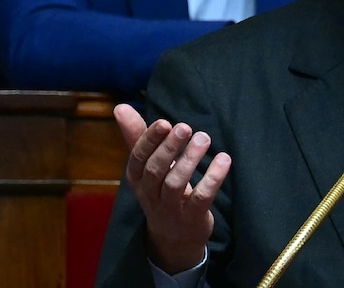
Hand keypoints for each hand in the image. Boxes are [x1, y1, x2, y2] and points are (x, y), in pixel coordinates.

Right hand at [114, 103, 231, 273]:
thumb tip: (120, 106)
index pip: (138, 158)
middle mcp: (150, 194)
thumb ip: (138, 137)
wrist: (174, 237)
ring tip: (204, 138)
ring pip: (175, 184)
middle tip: (185, 127)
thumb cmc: (160, 191)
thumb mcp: (147, 166)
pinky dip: (212, 178)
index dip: (150, 140)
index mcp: (138, 179)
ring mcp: (170, 209)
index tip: (164, 122)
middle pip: (155, 171)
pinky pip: (201, 198)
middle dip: (169, 148)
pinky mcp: (191, 218)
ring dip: (190, 159)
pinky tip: (223, 160)